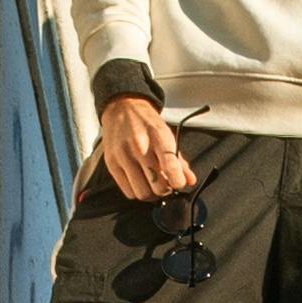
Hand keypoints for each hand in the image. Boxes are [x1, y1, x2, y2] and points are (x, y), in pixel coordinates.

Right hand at [95, 92, 194, 208]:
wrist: (123, 108)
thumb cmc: (147, 123)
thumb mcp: (167, 135)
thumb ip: (180, 161)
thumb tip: (190, 180)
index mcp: (158, 137)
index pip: (171, 167)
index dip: (178, 182)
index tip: (178, 183)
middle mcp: (140, 146)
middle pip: (157, 186)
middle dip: (165, 190)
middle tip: (166, 185)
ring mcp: (124, 156)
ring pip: (142, 192)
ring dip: (151, 194)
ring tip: (153, 185)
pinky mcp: (112, 164)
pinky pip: (128, 191)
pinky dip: (137, 192)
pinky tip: (140, 182)